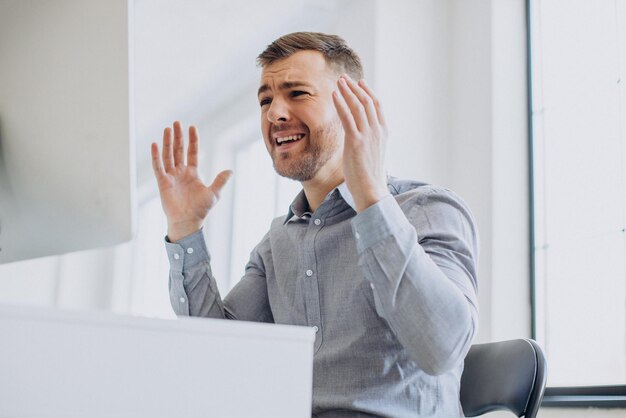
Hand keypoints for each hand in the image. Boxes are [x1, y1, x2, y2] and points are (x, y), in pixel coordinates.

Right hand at [151, 121, 231, 241]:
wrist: (188, 222)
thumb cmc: (200, 210)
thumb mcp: (214, 193)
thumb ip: (220, 181)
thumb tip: (230, 170)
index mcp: (192, 173)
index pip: (192, 152)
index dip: (192, 140)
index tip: (192, 127)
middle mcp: (180, 172)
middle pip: (178, 150)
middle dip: (178, 136)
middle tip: (177, 122)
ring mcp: (171, 177)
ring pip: (168, 155)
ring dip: (167, 142)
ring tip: (167, 128)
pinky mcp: (163, 183)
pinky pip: (158, 167)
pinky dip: (156, 156)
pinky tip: (155, 144)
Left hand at [332, 75, 388, 211]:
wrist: (371, 189)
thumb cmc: (370, 176)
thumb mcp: (373, 153)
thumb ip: (369, 141)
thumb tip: (359, 136)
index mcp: (384, 132)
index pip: (377, 105)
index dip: (368, 92)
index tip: (360, 83)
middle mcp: (378, 130)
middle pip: (367, 101)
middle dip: (355, 87)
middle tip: (345, 77)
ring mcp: (368, 135)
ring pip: (357, 106)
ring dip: (347, 91)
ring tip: (339, 81)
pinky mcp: (356, 141)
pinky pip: (347, 117)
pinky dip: (340, 103)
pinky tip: (334, 95)